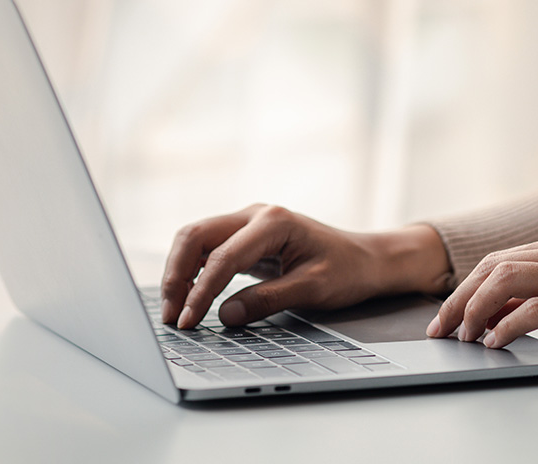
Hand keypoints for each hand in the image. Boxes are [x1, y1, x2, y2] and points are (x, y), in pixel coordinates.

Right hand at [161, 204, 450, 327]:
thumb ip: (268, 300)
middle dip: (176, 275)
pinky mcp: (245, 236)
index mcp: (273, 222)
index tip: (189, 322)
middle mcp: (255, 214)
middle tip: (170, 316)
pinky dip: (193, 269)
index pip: (223, 258)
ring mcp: (248, 222)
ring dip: (179, 272)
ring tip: (174, 310)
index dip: (201, 292)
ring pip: (196, 239)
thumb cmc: (348, 270)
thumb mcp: (313, 289)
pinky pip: (208, 248)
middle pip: (195, 236)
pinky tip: (188, 295)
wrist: (367, 258)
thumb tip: (225, 316)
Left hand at [426, 232, 537, 365]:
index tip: (445, 314)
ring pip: (507, 281)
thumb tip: (489, 313)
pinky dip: (507, 325)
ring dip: (476, 310)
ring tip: (464, 337)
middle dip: (459, 299)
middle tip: (441, 329)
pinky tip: (495, 342)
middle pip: (493, 268)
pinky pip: (537, 310)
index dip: (464, 287)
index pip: (496, 260)